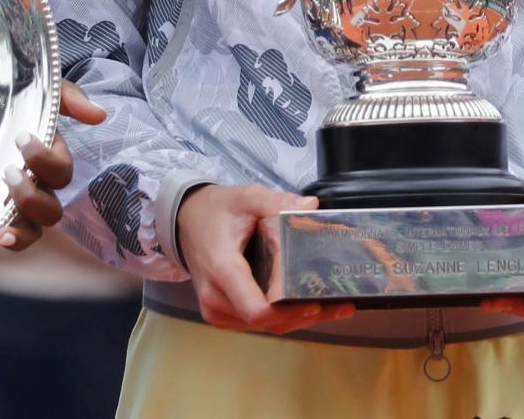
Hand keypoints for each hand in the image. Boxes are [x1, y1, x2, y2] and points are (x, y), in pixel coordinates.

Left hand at [0, 79, 105, 251]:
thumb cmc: (16, 98)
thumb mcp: (44, 91)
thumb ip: (70, 98)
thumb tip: (99, 115)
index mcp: (49, 158)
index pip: (60, 173)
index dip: (45, 161)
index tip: (22, 136)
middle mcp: (39, 186)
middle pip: (51, 210)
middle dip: (31, 194)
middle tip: (9, 169)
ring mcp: (20, 202)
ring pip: (37, 228)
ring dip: (22, 214)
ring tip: (1, 190)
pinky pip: (17, 237)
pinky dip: (13, 240)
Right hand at [177, 184, 357, 334]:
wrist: (185, 220)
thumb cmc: (214, 211)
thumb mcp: (245, 198)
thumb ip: (277, 202)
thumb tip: (310, 207)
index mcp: (221, 269)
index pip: (256, 309)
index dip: (288, 312)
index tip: (314, 303)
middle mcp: (215, 297)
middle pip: (265, 322)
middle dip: (302, 315)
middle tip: (338, 304)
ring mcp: (216, 309)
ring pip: (263, 326)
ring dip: (296, 319)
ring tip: (332, 307)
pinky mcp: (220, 314)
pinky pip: (255, 323)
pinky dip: (281, 318)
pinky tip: (305, 307)